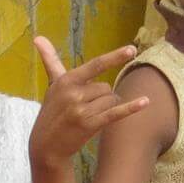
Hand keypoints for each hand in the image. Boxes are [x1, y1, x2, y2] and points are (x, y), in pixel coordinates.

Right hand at [30, 37, 149, 168]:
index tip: (132, 49)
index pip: (96, 65)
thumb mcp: (52, 85)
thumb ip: (50, 60)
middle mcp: (74, 93)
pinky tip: (145, 102)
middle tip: (85, 108)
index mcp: (66, 80)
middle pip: (106, 87)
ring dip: (106, 107)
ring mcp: (81, 110)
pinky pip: (115, 113)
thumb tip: (38, 37)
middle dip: (101, 97)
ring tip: (88, 116)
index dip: (115, 57)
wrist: (45, 146)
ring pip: (111, 100)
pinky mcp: (89, 125)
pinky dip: (131, 107)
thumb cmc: (52, 111)